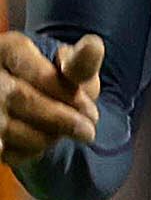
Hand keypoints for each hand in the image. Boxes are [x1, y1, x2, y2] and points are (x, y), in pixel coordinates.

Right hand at [0, 30, 105, 166]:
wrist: (35, 103)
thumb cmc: (55, 84)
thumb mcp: (71, 70)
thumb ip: (81, 63)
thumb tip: (93, 46)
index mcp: (9, 48)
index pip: (35, 69)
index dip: (65, 94)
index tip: (91, 112)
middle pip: (19, 97)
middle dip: (60, 119)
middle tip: (87, 132)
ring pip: (8, 126)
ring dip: (45, 137)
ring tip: (63, 135)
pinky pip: (5, 149)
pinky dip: (27, 152)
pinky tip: (40, 145)